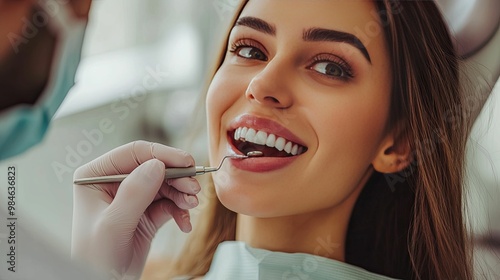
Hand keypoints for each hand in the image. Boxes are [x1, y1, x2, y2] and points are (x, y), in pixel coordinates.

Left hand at [71, 141, 200, 277]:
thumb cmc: (96, 257)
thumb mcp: (114, 225)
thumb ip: (135, 193)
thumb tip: (157, 165)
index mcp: (96, 177)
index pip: (133, 153)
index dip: (162, 155)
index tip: (186, 162)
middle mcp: (114, 182)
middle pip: (154, 167)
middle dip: (177, 177)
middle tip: (194, 188)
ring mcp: (132, 197)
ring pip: (165, 184)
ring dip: (182, 193)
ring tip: (191, 205)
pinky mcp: (146, 213)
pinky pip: (169, 203)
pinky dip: (180, 211)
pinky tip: (184, 223)